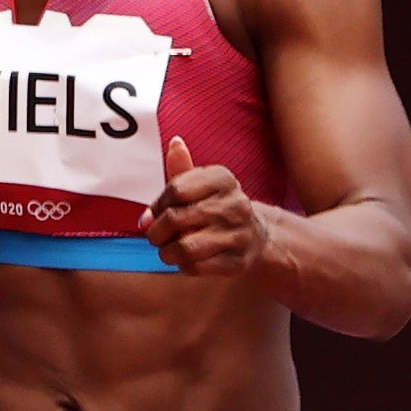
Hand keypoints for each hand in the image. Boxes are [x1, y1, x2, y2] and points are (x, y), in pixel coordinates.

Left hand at [143, 136, 272, 275]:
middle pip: (175, 218)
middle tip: (154, 236)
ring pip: (184, 247)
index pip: (175, 189)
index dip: (157, 205)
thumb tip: (175, 142)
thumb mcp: (201, 185)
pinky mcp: (238, 262)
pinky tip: (187, 261)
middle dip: (156, 231)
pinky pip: (196, 267)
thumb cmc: (217, 208)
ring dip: (167, 252)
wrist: (256, 237)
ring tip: (167, 251)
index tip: (153, 214)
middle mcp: (236, 204)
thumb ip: (181, 169)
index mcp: (224, 179)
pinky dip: (184, 266)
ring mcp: (239, 235)